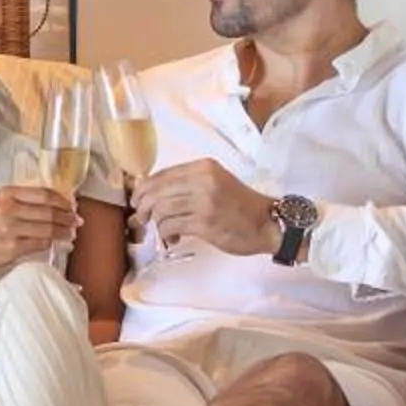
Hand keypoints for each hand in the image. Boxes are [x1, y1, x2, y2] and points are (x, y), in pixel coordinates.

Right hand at [0, 183, 78, 267]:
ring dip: (64, 231)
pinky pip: (41, 243)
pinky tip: (58, 241)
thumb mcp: (4, 204)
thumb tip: (60, 201)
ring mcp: (10, 228)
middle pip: (48, 211)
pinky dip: (53, 242)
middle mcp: (8, 209)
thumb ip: (27, 200)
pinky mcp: (13, 246)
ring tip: (71, 232)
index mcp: (7, 194)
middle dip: (67, 217)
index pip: (43, 194)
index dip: (62, 200)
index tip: (72, 204)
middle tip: (76, 219)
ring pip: (47, 228)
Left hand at [132, 159, 277, 257]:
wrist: (268, 223)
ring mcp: (204, 202)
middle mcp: (203, 180)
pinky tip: (173, 238)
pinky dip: (166, 234)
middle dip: (143, 207)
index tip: (137, 200)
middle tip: (143, 218)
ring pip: (161, 210)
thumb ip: (190, 183)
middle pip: (156, 191)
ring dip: (156, 223)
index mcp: (204, 167)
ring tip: (164, 231)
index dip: (144, 188)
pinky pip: (171, 226)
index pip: (162, 174)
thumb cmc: (242, 205)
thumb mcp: (217, 182)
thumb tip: (155, 193)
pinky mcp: (204, 223)